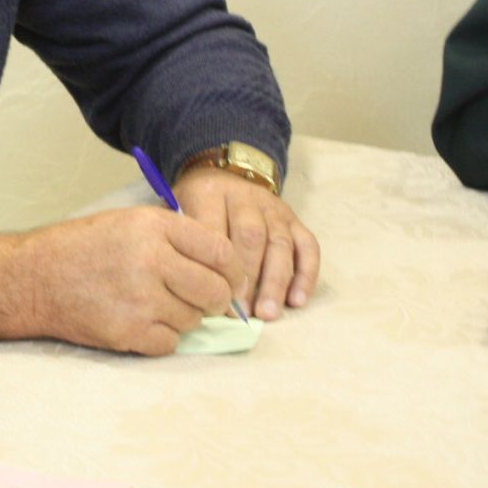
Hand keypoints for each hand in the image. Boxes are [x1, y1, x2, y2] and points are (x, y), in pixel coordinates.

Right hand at [0, 206, 246, 354]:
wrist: (31, 279)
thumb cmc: (81, 249)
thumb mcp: (128, 223)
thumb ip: (174, 237)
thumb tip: (224, 267)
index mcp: (153, 226)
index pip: (220, 250)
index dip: (233, 270)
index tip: (231, 280)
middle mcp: (151, 259)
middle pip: (215, 290)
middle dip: (215, 300)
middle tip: (203, 301)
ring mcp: (140, 298)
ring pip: (194, 319)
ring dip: (183, 318)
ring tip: (154, 306)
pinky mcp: (128, 331)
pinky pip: (171, 342)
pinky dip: (161, 337)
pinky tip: (140, 322)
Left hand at [171, 167, 319, 319]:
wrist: (223, 174)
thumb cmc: (196, 206)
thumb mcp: (179, 213)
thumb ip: (184, 243)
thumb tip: (194, 293)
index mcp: (209, 192)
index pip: (215, 229)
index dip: (216, 266)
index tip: (215, 297)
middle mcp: (244, 196)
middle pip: (251, 236)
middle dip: (248, 278)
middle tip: (243, 312)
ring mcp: (273, 207)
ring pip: (279, 243)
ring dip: (275, 282)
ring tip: (268, 313)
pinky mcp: (294, 218)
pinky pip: (308, 246)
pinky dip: (305, 275)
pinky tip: (297, 301)